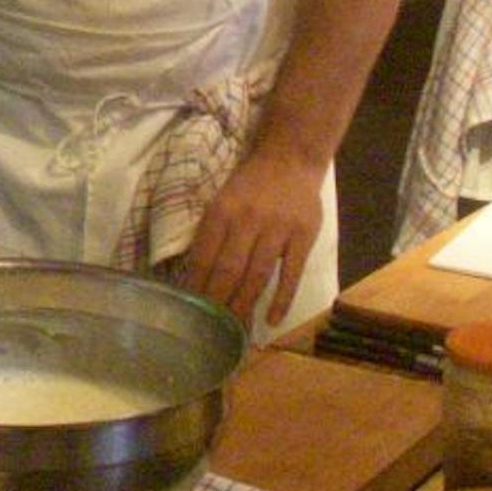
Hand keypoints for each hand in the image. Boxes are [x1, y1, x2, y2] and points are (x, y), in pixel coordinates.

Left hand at [178, 149, 326, 325]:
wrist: (291, 158)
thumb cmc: (251, 184)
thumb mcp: (222, 200)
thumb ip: (211, 233)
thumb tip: (194, 274)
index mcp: (221, 211)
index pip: (204, 256)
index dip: (196, 286)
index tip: (188, 312)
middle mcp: (247, 220)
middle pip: (228, 269)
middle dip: (217, 303)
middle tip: (211, 332)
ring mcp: (278, 229)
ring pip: (258, 274)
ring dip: (245, 305)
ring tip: (236, 332)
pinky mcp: (303, 236)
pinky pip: (292, 273)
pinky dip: (282, 299)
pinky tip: (271, 320)